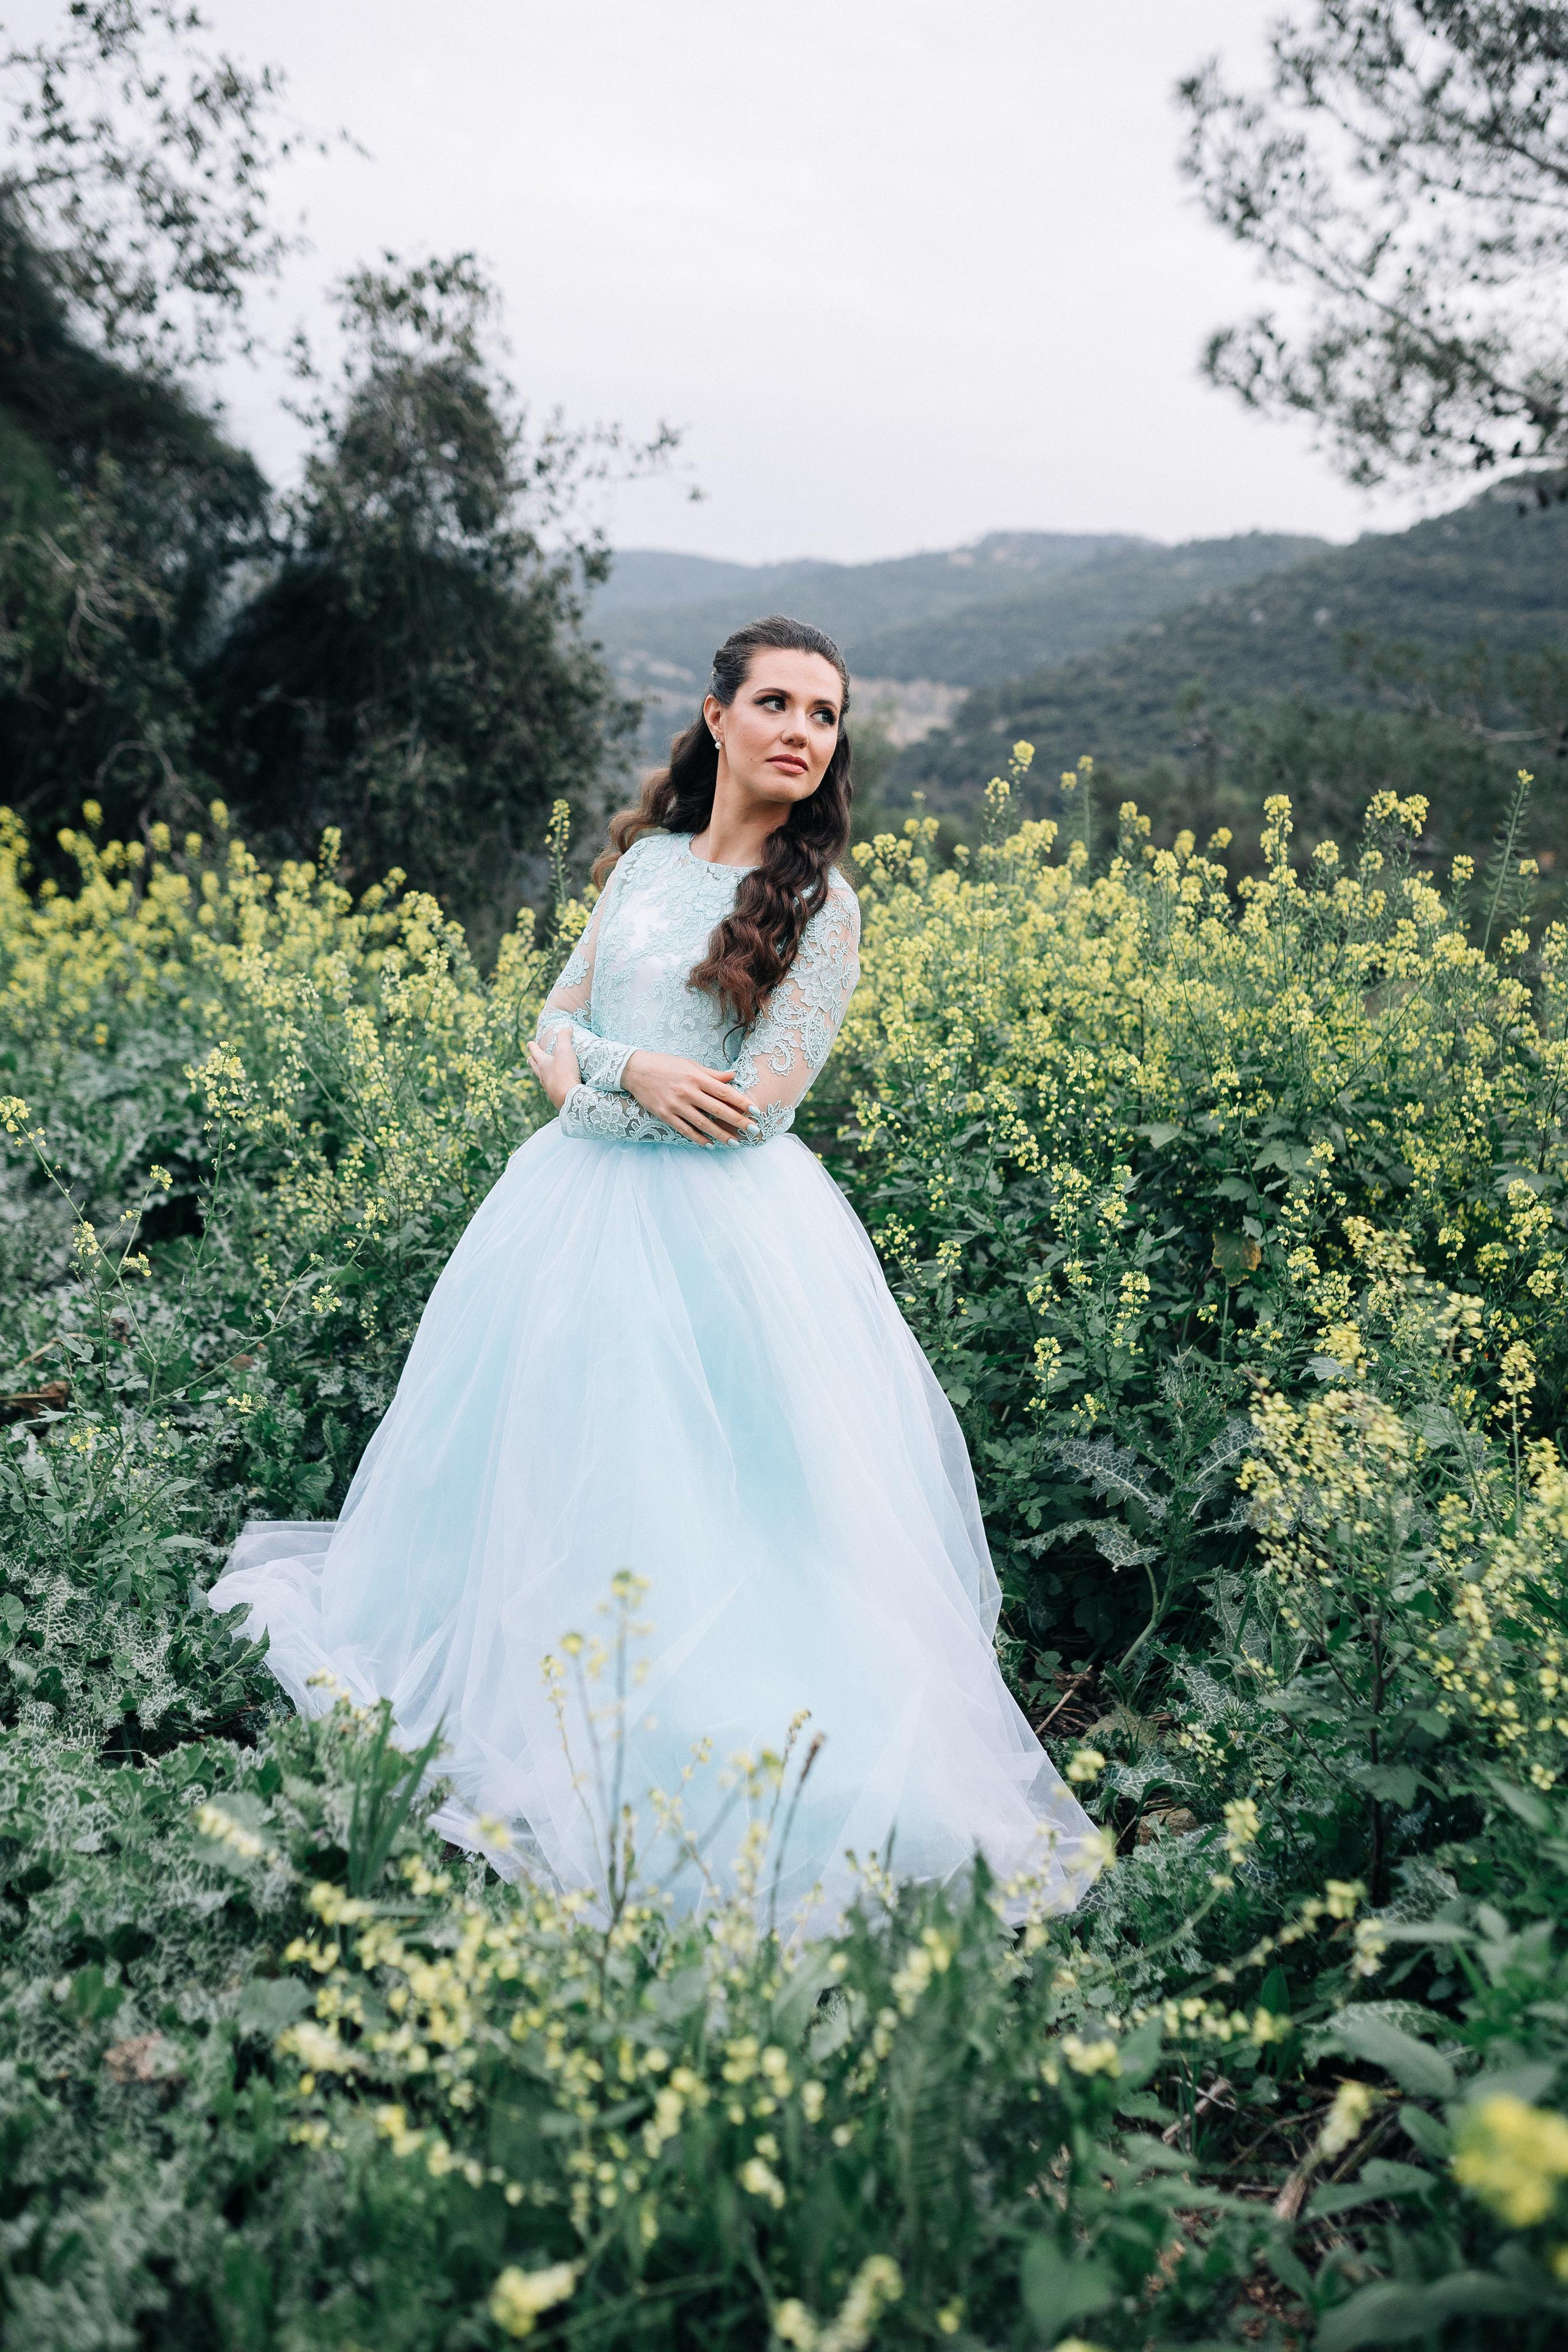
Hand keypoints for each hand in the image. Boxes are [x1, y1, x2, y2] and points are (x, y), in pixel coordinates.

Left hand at [527, 1030, 581, 1109]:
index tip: (529, 1043)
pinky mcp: (555, 1096)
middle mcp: (543, 1075)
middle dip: (532, 1061)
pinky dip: (549, 1083)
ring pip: (541, 1078)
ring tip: (540, 1072)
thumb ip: (565, 1038)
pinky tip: (553, 1085)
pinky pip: (550, 1087)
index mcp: (543, 1063)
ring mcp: (548, 1087)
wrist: (568, 1096)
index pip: (536, 1053)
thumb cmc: (565, 1072)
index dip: (533, 1047)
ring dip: (539, 1073)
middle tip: (528, 1059)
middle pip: (535, 1067)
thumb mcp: (565, 1051)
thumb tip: (567, 1027)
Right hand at [622, 1051, 758, 1145]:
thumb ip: (712, 1074)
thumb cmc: (665, 1064)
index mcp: (696, 1077)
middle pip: (717, 1109)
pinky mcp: (664, 1114)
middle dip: (737, 1121)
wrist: (635, 1069)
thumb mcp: (690, 1064)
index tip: (755, 1110)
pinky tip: (710, 1144)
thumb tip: (733, 1076)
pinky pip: (685, 1129)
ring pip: (703, 1123)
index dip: (741, 1101)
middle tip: (753, 1130)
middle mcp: (687, 1091)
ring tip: (735, 1142)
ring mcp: (675, 1105)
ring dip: (720, 1134)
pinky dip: (698, 1138)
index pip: (724, 1091)